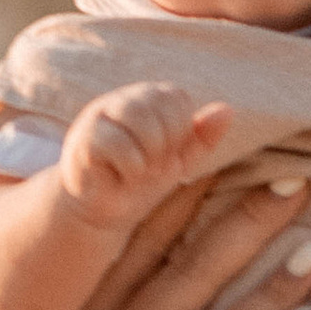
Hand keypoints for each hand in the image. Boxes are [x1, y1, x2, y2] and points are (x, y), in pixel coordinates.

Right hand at [56, 82, 231, 235]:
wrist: (103, 211)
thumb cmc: (142, 181)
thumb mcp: (180, 161)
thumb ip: (202, 136)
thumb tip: (227, 109)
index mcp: (148, 99)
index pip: (177, 98)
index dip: (180, 131)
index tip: (167, 154)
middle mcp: (122, 100)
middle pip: (160, 106)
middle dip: (165, 145)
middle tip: (152, 165)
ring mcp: (99, 116)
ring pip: (139, 120)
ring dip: (148, 156)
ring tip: (140, 170)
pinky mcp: (83, 139)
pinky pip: (116, 144)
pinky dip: (130, 168)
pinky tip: (123, 176)